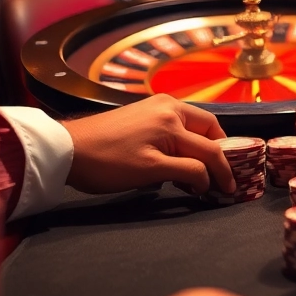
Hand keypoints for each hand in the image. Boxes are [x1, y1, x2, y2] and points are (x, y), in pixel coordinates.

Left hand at [62, 94, 233, 194]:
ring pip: (193, 128)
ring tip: (197, 174)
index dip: (223, 171)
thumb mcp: (151, 171)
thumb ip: (187, 171)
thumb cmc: (108, 163)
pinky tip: (178, 161)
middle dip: (216, 153)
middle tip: (218, 177)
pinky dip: (184, 144)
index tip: (230, 189)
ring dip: (200, 149)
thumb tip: (208, 180)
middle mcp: (170, 106)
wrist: (65, 150)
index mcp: (174, 118)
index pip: (211, 148)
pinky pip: (177, 127)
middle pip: (208, 130)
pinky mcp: (144, 112)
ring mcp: (156, 106)